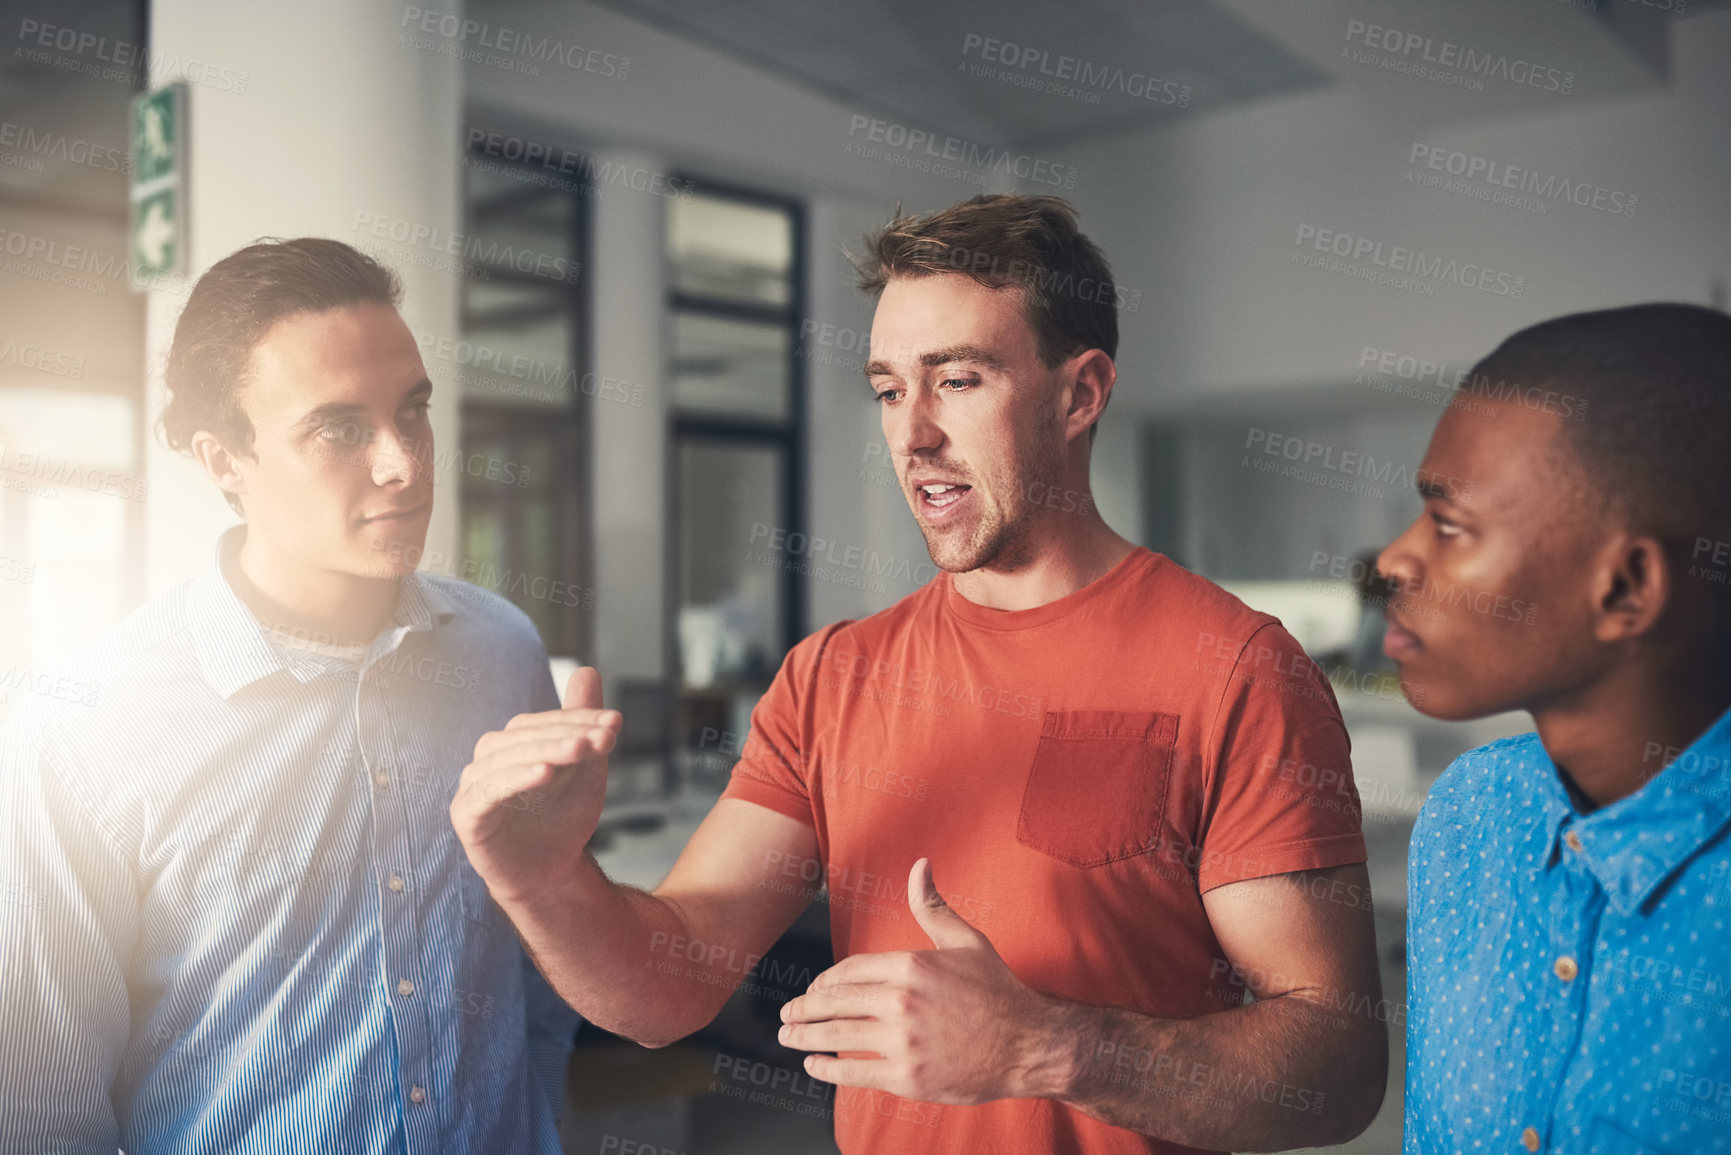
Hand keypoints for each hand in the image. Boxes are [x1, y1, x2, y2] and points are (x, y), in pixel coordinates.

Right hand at [450, 667, 621, 903]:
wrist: (550, 872)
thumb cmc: (563, 816)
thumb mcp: (584, 767)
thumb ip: (582, 723)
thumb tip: (589, 671)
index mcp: (514, 740)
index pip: (546, 721)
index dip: (580, 719)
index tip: (616, 722)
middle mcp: (490, 756)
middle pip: (526, 735)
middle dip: (568, 733)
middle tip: (605, 737)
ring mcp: (475, 784)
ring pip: (508, 758)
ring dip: (546, 751)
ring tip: (580, 750)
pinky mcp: (467, 814)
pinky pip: (488, 792)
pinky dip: (515, 779)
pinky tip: (544, 773)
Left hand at [777, 857, 1071, 1104]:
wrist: (1029, 1045)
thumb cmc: (998, 992)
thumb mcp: (966, 942)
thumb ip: (933, 906)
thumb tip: (919, 864)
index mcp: (911, 966)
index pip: (849, 971)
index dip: (824, 981)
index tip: (813, 990)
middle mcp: (902, 1002)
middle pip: (835, 1003)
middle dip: (804, 1009)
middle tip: (787, 1014)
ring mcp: (903, 1041)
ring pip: (837, 1036)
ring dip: (805, 1037)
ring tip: (789, 1037)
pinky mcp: (908, 1076)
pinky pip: (853, 1071)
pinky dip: (827, 1068)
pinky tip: (814, 1065)